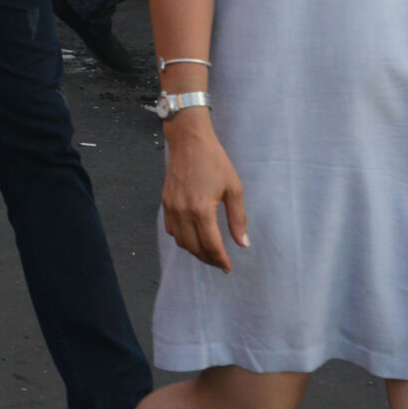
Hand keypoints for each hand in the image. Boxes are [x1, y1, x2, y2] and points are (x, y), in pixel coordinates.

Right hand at [160, 116, 249, 271]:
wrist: (188, 140)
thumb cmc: (214, 161)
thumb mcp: (233, 188)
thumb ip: (238, 218)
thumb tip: (242, 244)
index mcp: (201, 209)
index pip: (211, 245)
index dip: (220, 260)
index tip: (228, 268)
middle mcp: (183, 212)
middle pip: (194, 248)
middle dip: (208, 259)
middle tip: (220, 262)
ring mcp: (171, 208)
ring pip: (181, 242)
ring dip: (195, 251)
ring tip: (209, 252)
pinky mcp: (165, 203)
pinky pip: (171, 230)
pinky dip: (183, 239)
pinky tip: (193, 237)